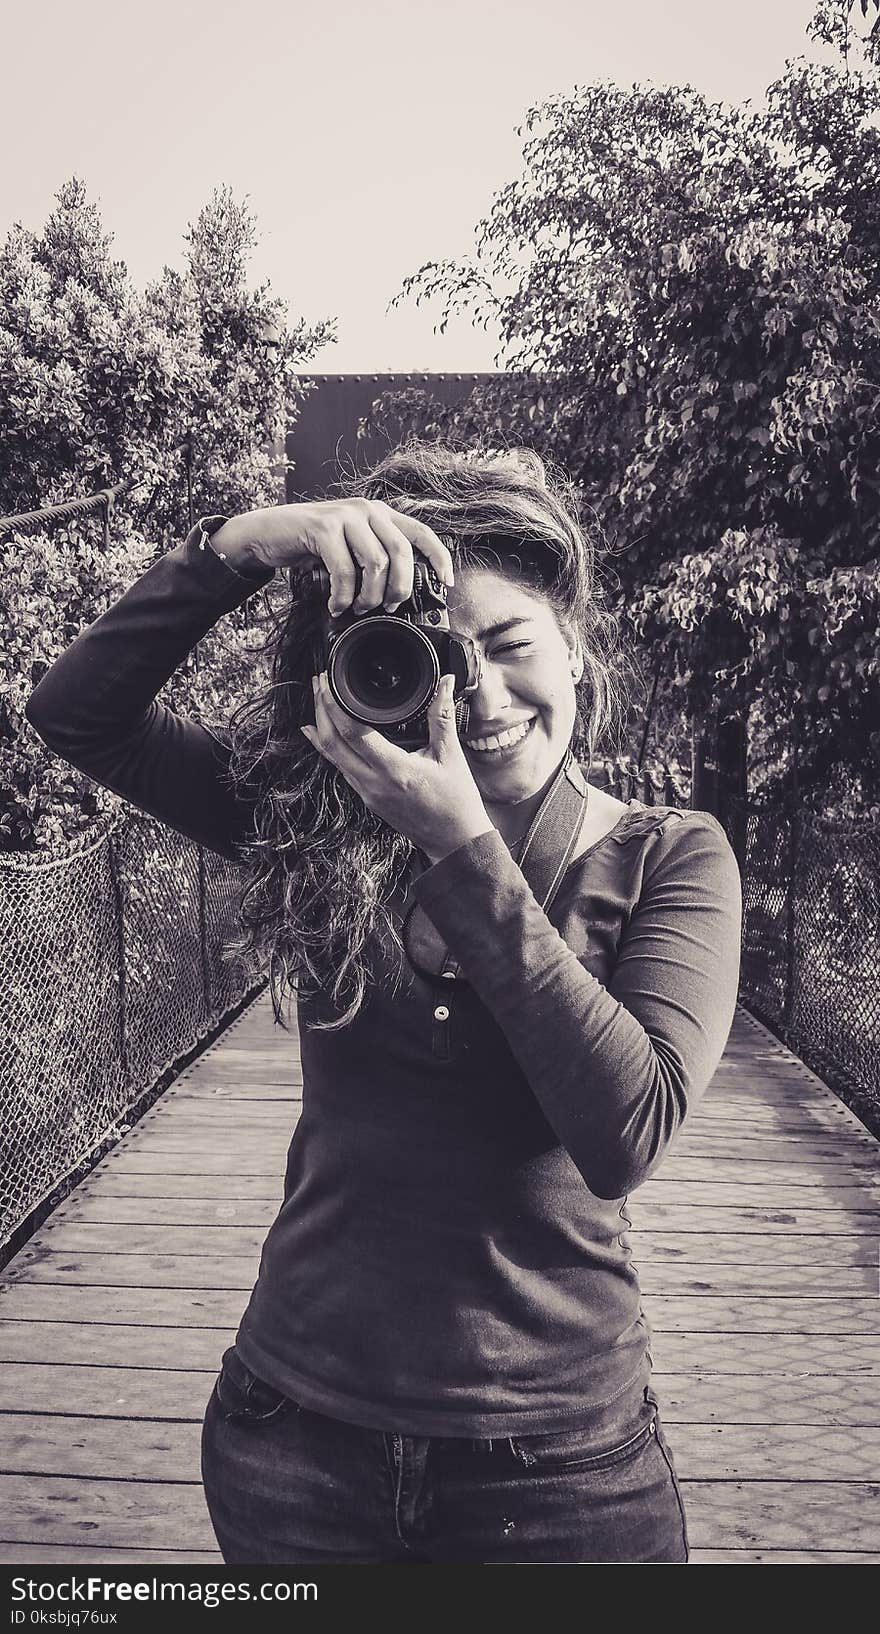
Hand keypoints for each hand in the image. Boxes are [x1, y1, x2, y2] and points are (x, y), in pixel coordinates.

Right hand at [210, 498, 453, 613]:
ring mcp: (346, 516)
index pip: (422, 533)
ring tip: (356, 608)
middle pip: (402, 553)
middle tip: (386, 607)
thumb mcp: (349, 548)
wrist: (267, 534)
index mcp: (380, 514)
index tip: (446, 583)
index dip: (439, 558)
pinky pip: (346, 570)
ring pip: (376, 564)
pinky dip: (343, 596)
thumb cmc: (310, 546)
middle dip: (398, 589)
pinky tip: (336, 605)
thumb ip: (373, 558)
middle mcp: (367, 510)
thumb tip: (397, 593)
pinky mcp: (324, 527)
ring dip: (368, 596)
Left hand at [301, 672, 495, 864]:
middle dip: (321, 710)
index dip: (336, 706)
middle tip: (318, 682)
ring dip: (322, 727)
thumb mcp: (451, 755)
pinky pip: (340, 768)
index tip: (329, 683)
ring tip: (318, 700)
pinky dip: (328, 748)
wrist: (453, 841)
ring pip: (332, 757)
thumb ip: (443, 716)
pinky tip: (320, 734)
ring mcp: (367, 793)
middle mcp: (374, 783)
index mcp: (395, 770)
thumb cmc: (456, 802)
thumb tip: (445, 682)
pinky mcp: (367, 798)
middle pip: (333, 743)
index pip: (353, 733)